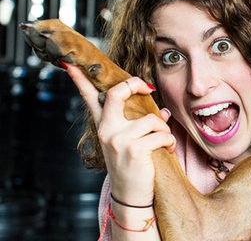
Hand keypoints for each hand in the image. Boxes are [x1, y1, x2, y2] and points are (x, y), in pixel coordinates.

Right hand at [66, 65, 174, 205]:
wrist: (131, 196)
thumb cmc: (134, 167)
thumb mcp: (133, 142)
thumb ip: (142, 124)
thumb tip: (163, 110)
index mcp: (103, 126)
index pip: (88, 98)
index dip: (80, 79)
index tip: (70, 63)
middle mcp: (106, 130)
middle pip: (116, 93)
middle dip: (134, 84)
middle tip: (147, 88)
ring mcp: (118, 139)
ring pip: (152, 119)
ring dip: (165, 130)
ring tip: (164, 142)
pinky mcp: (133, 148)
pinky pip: (162, 134)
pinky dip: (170, 143)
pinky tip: (167, 151)